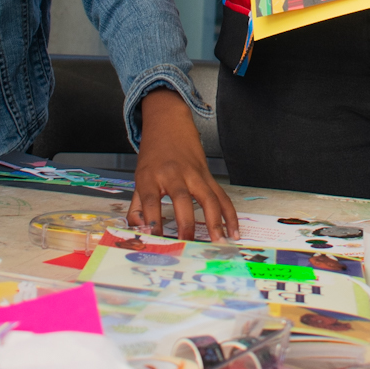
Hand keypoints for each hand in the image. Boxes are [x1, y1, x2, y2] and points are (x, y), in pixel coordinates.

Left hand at [128, 90, 236, 240]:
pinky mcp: (207, 176)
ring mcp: (193, 174)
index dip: (152, 221)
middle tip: (188, 245)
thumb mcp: (138, 178)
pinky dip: (229, 214)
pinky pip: (221, 196)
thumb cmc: (153, 154)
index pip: (149, 201)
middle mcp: (173, 174)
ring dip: (215, 221)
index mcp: (150, 176)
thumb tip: (139, 232)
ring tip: (219, 241)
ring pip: (208, 198)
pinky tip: (233, 230)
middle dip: (186, 224)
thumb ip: (137, 208)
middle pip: (181, 199)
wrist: (168, 123)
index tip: (156, 240)